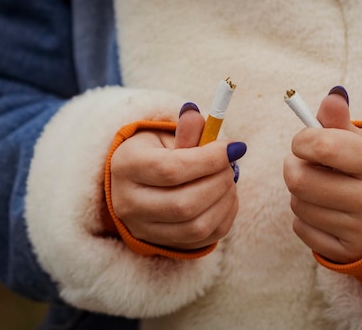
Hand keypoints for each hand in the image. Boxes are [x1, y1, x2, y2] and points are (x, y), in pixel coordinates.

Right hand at [110, 103, 245, 249]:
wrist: (137, 184)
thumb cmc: (156, 154)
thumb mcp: (164, 135)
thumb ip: (186, 130)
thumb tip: (199, 118)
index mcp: (127, 166)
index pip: (171, 169)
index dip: (210, 160)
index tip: (234, 147)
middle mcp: (129, 203)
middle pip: (185, 204)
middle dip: (219, 182)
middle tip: (231, 165)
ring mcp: (144, 229)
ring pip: (196, 226)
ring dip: (224, 201)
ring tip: (229, 180)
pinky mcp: (162, 244)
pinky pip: (204, 239)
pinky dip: (224, 217)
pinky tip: (226, 197)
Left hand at [283, 88, 361, 263]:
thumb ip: (341, 120)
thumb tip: (332, 98)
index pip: (322, 147)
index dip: (302, 140)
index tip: (305, 140)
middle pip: (299, 180)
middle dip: (294, 166)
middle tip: (303, 163)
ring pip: (298, 205)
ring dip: (300, 192)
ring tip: (320, 186)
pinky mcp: (349, 252)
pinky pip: (302, 230)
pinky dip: (305, 218)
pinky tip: (324, 209)